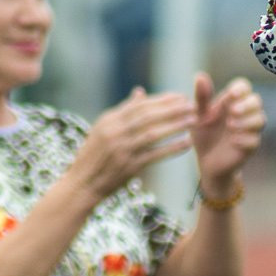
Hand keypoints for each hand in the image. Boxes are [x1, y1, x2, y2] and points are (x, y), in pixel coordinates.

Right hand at [68, 87, 195, 199]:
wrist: (82, 184)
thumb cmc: (94, 155)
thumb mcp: (104, 129)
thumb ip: (124, 111)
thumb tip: (141, 91)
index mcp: (109, 120)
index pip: (140, 105)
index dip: (162, 100)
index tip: (180, 96)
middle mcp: (114, 132)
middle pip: (148, 116)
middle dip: (172, 109)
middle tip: (191, 105)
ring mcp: (122, 149)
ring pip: (154, 133)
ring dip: (175, 126)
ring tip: (193, 120)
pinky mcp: (129, 167)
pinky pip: (155, 155)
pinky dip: (172, 148)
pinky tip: (186, 143)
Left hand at [190, 73, 265, 196]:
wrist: (206, 162)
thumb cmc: (204, 134)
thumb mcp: (198, 116)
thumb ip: (201, 97)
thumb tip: (200, 75)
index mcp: (232, 102)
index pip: (244, 87)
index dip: (240, 89)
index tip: (231, 95)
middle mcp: (244, 113)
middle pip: (256, 101)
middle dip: (247, 105)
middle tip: (233, 112)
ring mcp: (249, 130)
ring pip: (261, 120)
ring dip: (247, 121)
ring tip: (231, 126)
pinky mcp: (250, 147)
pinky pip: (255, 141)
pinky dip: (245, 139)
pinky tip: (233, 141)